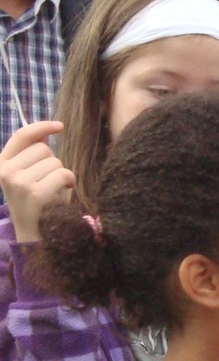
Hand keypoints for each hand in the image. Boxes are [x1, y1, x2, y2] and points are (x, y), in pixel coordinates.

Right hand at [0, 121, 74, 241]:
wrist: (34, 234)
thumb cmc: (35, 203)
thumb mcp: (25, 176)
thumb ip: (30, 156)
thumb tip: (47, 133)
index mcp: (1, 164)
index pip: (22, 136)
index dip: (42, 127)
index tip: (60, 125)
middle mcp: (5, 171)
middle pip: (44, 149)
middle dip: (53, 163)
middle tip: (49, 181)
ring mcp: (18, 182)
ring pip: (55, 162)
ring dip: (61, 175)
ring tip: (54, 189)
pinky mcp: (34, 193)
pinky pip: (63, 174)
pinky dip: (69, 182)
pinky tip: (63, 193)